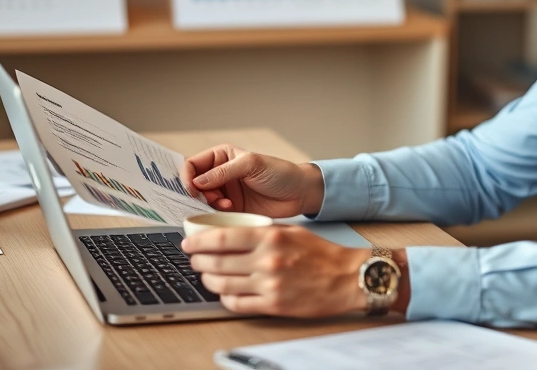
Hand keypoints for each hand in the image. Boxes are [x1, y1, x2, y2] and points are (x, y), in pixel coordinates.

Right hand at [181, 144, 323, 217]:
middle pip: (194, 185)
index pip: (192, 164)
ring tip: (227, 205)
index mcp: (222, 157)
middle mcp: (220, 174)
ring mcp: (225, 192)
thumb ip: (224, 171)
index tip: (193, 188)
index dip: (188, 176)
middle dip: (199, 193)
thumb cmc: (280, 173)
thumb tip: (197, 181)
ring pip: (202, 201)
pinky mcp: (231, 209)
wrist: (300, 194)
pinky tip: (230, 211)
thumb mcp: (252, 165)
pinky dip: (216, 214)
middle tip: (212, 199)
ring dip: (210, 204)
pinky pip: (213, 214)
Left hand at [183, 225, 370, 316]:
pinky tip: (225, 292)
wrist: (347, 278)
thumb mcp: (291, 231)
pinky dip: (225, 298)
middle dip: (198, 261)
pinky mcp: (273, 305)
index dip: (198, 242)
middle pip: (216, 262)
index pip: (221, 239)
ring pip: (222, 284)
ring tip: (207, 276)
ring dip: (208, 280)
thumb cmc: (321, 253)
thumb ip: (261, 231)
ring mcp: (269, 285)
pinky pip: (237, 304)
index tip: (189, 244)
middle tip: (194, 260)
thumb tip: (229, 233)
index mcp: (270, 237)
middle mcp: (266, 260)